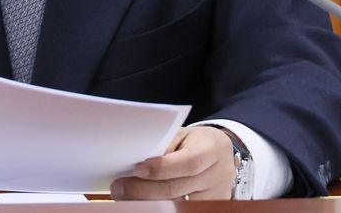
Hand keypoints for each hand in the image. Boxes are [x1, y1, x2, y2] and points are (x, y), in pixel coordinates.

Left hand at [110, 126, 237, 200]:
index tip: (137, 168)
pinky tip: (142, 202)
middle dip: (143, 189)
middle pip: (177, 189)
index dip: (161, 168)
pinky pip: (179, 210)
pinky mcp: (209, 207)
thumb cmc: (196, 142)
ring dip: (147, 200)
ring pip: (175, 204)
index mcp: (211, 149)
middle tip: (118, 187)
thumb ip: (165, 146)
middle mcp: (216, 175)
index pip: (188, 162)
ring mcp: (214, 195)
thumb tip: (136, 160)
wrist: (221, 154)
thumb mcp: (184, 134)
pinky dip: (159, 207)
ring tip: (125, 195)